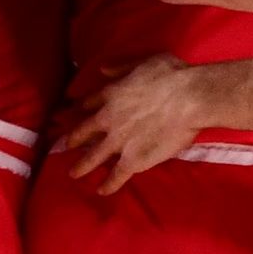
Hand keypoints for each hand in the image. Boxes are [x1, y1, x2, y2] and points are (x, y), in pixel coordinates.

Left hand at [63, 55, 202, 195]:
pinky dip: (107, 185)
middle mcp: (108, 119)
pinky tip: (101, 191)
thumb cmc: (171, 75)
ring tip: (73, 174)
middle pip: (84, 132)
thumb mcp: (144, 62)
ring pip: (93, 157)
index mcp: (112, 94)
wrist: (189, 99)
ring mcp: (118, 142)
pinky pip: (116, 176)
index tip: (75, 114)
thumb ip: (121, 68)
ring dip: (81, 166)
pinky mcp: (132, 160)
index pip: (90, 103)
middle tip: (63, 147)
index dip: (82, 109)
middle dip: (72, 140)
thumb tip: (102, 70)